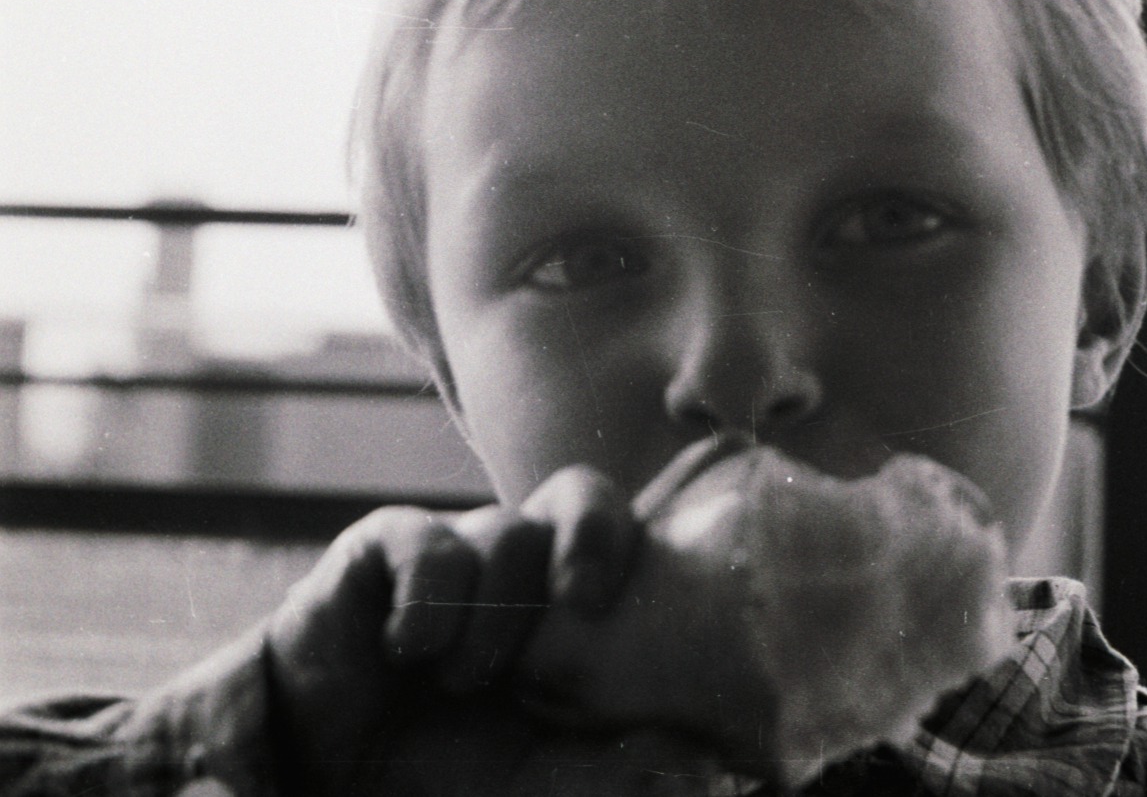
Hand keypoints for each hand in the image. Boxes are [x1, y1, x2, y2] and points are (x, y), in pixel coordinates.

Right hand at [263, 465, 682, 794]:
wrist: (326, 773)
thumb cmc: (445, 767)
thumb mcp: (538, 779)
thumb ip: (614, 768)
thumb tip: (706, 764)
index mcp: (567, 602)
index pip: (626, 533)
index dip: (633, 548)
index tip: (616, 607)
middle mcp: (520, 563)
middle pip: (579, 492)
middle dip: (591, 535)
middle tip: (585, 604)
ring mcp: (456, 550)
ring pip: (505, 528)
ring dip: (496, 609)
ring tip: (461, 679)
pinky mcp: (382, 550)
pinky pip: (424, 538)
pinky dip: (429, 596)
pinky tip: (412, 649)